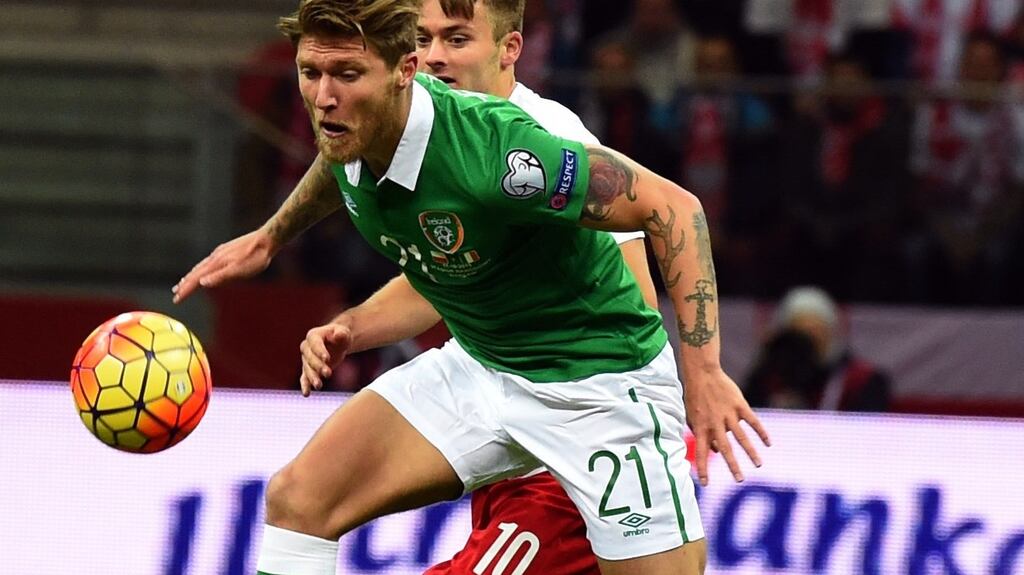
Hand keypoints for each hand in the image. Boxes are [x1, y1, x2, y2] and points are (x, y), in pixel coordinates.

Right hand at [171, 229, 275, 302]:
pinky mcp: (226, 251)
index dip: (186, 290)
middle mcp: (215, 257)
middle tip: (176, 293)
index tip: (177, 299)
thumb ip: (220, 277)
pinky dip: (202, 269)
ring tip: (185, 283)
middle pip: (195, 272)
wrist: (267, 239)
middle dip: (185, 284)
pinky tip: (205, 270)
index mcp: (217, 263)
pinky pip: (209, 262)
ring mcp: (220, 253)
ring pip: (201, 266)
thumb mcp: (239, 270)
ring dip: (192, 276)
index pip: (196, 279)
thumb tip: (201, 283)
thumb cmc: (256, 257)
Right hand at [299, 323, 352, 396]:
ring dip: (312, 378)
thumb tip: (338, 335)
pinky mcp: (308, 370)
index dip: (320, 351)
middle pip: (310, 358)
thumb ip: (341, 333)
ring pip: (307, 369)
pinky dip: (305, 386)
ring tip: (319, 386)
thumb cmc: (340, 336)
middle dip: (319, 366)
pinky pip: (304, 378)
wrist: (337, 343)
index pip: (315, 344)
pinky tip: (306, 394)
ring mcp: (306, 360)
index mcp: (313, 336)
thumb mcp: (344, 332)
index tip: (327, 359)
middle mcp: (306, 348)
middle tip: (328, 373)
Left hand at [685, 368, 770, 485]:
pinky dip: (762, 432)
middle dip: (733, 466)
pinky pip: (753, 421)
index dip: (703, 468)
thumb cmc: (695, 397)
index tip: (706, 483)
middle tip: (740, 480)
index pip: (701, 453)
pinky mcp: (739, 405)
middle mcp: (715, 423)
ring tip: (758, 464)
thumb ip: (702, 434)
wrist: (703, 373)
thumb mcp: (692, 416)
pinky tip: (768, 443)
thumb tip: (717, 451)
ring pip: (741, 437)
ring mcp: (728, 414)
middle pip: (725, 449)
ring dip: (750, 452)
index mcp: (701, 428)